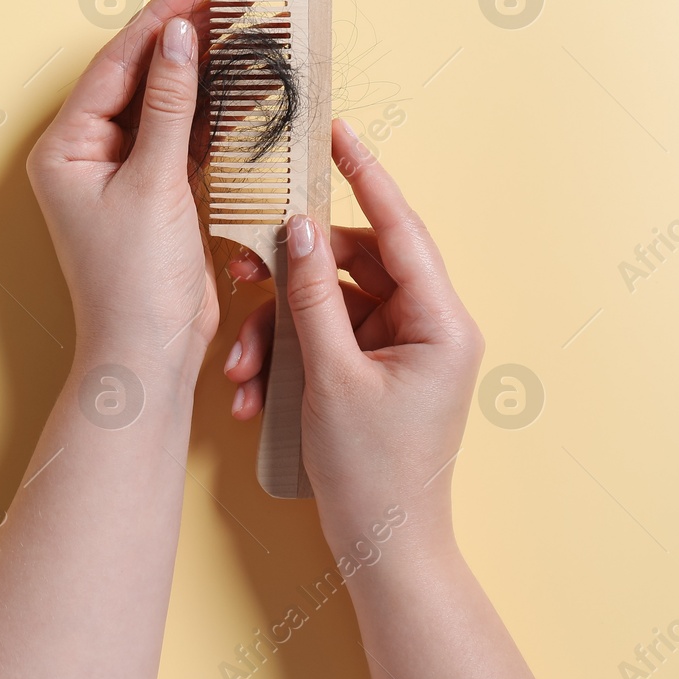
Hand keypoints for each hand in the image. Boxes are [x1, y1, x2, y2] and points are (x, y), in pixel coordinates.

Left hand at [26, 0, 218, 371]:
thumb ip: (170, 108)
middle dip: (179, 38)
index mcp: (64, 148)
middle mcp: (84, 155)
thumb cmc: (135, 281)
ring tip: (238, 28)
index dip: (158, 21)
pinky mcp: (152, 194)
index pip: (115, 66)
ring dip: (198, 72)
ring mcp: (118, 174)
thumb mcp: (155, 185)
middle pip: (137, 78)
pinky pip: (180, 137)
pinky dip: (208, 113)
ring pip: (162, 105)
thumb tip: (178, 39)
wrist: (147, 355)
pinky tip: (239, 85)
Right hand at [221, 120, 483, 545]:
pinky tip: (251, 394)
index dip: (365, 175)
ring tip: (239, 370)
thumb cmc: (372, 473)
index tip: (333, 131)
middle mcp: (427, 326)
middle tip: (238, 268)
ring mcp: (400, 349)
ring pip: (328, 304)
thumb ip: (313, 296)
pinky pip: (324, 339)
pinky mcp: (374, 370)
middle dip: (289, 279)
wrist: (383, 548)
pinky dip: (284, 358)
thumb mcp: (331, 377)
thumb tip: (299, 229)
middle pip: (352, 265)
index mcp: (441, 322)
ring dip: (275, 331)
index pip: (400, 227)